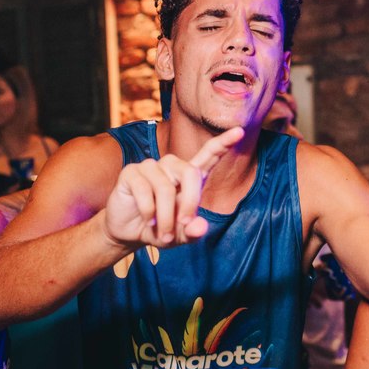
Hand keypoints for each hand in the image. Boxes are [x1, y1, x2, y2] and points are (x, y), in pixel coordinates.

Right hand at [102, 127, 243, 248]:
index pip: (208, 155)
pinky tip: (148, 221)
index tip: (240, 131)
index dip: (223, 143)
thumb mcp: (180, 236)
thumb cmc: (158, 228)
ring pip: (166, 189)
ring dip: (166, 217)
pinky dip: (149, 213)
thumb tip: (199, 227)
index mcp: (187, 176)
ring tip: (162, 233)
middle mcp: (170, 166)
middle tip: (184, 226)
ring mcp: (150, 166)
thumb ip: (193, 233)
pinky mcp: (131, 172)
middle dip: (190, 204)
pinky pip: (145, 192)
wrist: (128, 232)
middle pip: (190, 173)